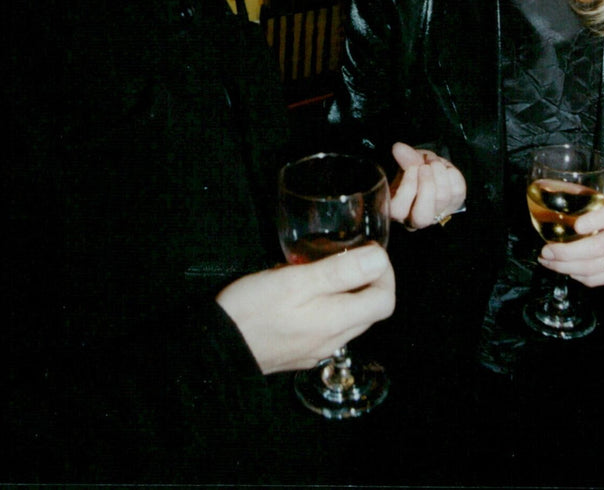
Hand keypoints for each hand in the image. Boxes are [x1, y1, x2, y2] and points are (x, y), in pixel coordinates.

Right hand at [215, 242, 394, 374]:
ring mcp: (316, 350)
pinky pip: (328, 329)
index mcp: (336, 322)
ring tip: (326, 269)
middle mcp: (333, 341)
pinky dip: (329, 308)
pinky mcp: (300, 353)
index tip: (369, 251)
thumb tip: (379, 259)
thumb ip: (339, 271)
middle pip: (369, 312)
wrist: (217, 347)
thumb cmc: (254, 308)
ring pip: (349, 320)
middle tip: (350, 254)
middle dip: (369, 282)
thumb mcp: (296, 281)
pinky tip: (307, 294)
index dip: (386, 274)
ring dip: (349, 294)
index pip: (385, 302)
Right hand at [389, 142, 466, 229]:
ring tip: (433, 161)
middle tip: (425, 167)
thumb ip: (403, 158)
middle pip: (422, 216)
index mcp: (397, 210)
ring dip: (439, 173)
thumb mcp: (405, 164)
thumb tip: (398, 148)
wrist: (430, 171)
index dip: (407, 187)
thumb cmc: (413, 171)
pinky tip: (445, 168)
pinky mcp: (454, 206)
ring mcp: (437, 214)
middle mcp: (416, 220)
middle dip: (426, 185)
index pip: (398, 210)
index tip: (412, 168)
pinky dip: (452, 174)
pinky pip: (458, 191)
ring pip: (442, 199)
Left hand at [538, 196, 603, 286]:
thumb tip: (547, 196)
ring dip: (565, 267)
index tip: (576, 226)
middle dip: (566, 252)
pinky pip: (597, 279)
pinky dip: (577, 276)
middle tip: (546, 251)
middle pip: (596, 247)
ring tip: (548, 262)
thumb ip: (583, 199)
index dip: (593, 221)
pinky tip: (566, 269)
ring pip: (593, 267)